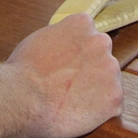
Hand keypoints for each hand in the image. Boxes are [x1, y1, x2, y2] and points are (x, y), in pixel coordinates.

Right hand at [9, 11, 122, 137]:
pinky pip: (112, 106)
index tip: (68, 63)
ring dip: (96, 90)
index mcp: (82, 24)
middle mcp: (101, 42)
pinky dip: (100, 112)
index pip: (88, 33)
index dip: (77, 52)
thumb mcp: (40, 38)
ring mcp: (111, 70)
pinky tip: (80, 113)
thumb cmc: (23, 70)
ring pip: (109, 81)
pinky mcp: (114, 98)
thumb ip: (61, 37)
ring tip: (72, 101)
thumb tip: (65, 45)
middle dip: (90, 69)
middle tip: (69, 85)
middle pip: (101, 56)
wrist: (25, 98)